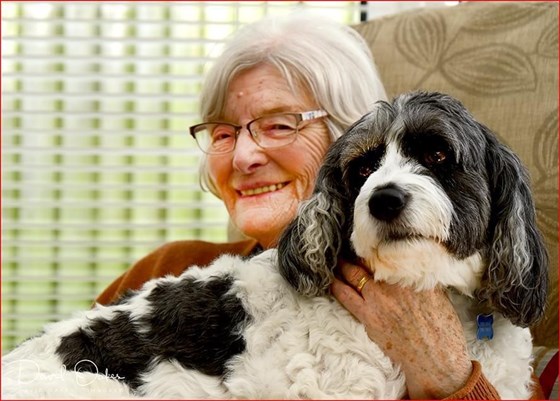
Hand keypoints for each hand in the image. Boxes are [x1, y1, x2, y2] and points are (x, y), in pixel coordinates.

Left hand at [331, 260, 472, 398]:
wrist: (437, 359)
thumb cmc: (443, 329)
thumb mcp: (438, 294)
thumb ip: (420, 277)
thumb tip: (410, 266)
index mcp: (414, 274)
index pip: (388, 251)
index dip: (377, 246)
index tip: (371, 243)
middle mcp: (394, 283)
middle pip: (368, 259)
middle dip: (358, 252)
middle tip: (351, 247)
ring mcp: (379, 299)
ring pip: (353, 274)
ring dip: (344, 266)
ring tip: (338, 261)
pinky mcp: (368, 317)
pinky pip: (345, 296)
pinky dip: (337, 285)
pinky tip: (332, 280)